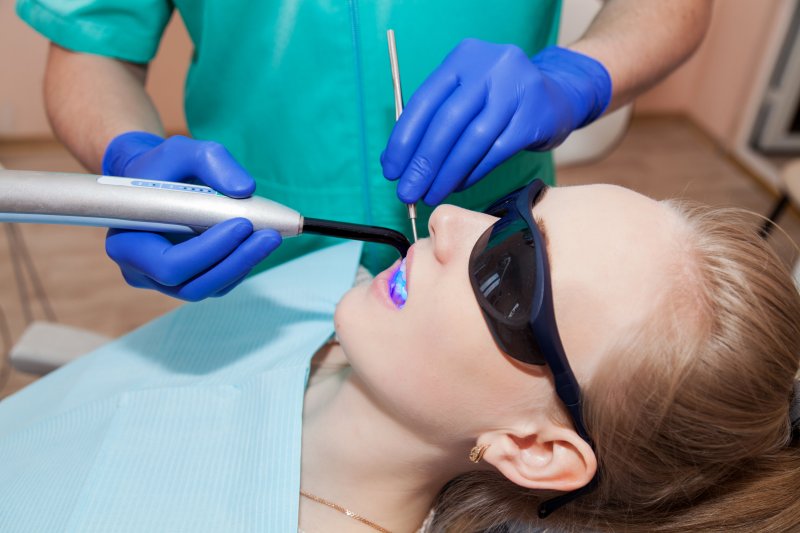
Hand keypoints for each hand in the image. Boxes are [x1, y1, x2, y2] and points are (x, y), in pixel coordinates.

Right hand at [102, 132, 281, 300]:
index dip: (207, 251)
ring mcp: (165, 281)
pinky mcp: (189, 279)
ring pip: (210, 288)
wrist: (156, 179)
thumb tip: (245, 189)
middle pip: (192, 285)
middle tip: (268, 235)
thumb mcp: (183, 151)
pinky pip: (219, 283)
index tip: (241, 223)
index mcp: (127, 243)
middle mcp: (142, 270)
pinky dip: (241, 264)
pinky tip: (257, 242)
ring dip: (244, 264)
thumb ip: (212, 161)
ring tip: (269, 236)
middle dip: (235, 261)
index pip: (168, 265)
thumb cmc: (163, 167)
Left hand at [381, 40, 611, 204]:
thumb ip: (431, 121)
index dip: (404, 139)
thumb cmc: (498, 100)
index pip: (424, 101)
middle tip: (408, 192)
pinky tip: (458, 185)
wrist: (556, 96)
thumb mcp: (465, 96)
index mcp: (463, 57)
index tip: (391, 171)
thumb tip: (394, 161)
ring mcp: (516, 90)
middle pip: (447, 122)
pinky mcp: (534, 117)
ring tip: (431, 194)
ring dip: (447, 174)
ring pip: (472, 140)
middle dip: (423, 163)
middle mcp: (490, 67)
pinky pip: (496, 152)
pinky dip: (473, 173)